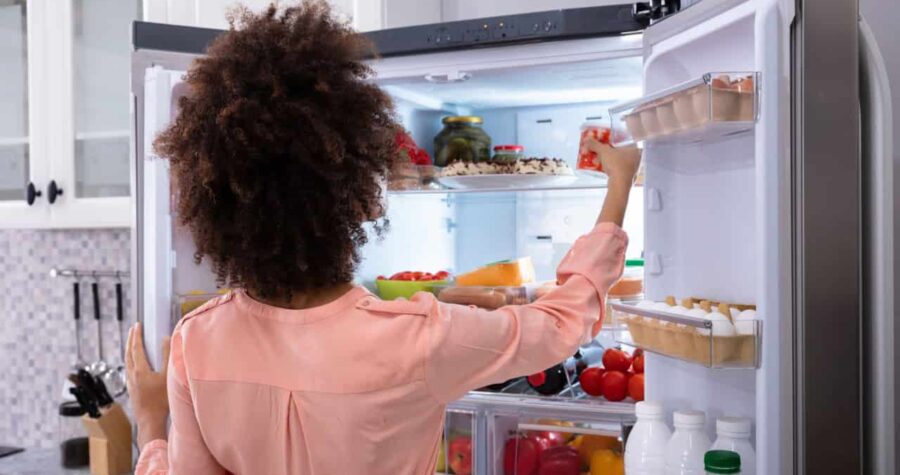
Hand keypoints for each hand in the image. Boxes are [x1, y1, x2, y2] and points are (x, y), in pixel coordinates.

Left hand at [126, 322, 170, 447]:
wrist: (149, 420)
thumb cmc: (161, 400)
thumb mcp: (167, 376)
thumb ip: (166, 356)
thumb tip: (165, 339)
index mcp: (140, 369)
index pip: (136, 347)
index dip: (137, 335)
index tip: (137, 324)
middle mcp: (132, 374)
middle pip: (128, 353)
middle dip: (130, 340)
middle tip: (133, 329)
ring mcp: (130, 382)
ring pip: (126, 362)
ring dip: (129, 350)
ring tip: (133, 343)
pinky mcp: (131, 389)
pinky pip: (128, 369)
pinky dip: (130, 360)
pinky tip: (135, 363)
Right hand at [585, 139, 641, 184]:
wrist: (619, 185)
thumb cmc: (616, 165)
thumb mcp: (603, 151)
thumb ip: (595, 144)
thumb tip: (587, 140)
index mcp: (635, 149)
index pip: (625, 139)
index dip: (614, 139)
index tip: (605, 140)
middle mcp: (637, 158)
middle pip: (620, 150)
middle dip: (608, 150)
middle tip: (600, 149)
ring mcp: (634, 168)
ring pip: (619, 160)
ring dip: (608, 159)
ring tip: (599, 159)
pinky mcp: (628, 177)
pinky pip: (619, 169)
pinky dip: (611, 167)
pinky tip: (602, 168)